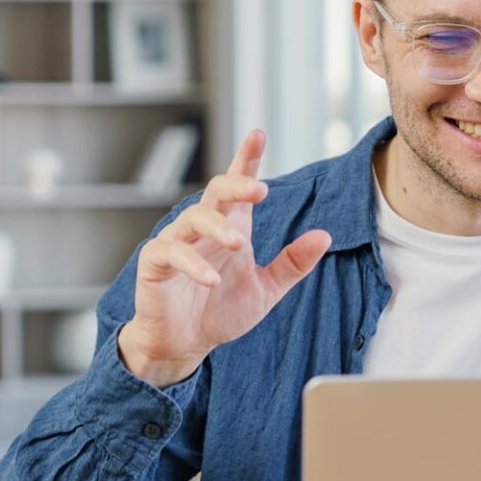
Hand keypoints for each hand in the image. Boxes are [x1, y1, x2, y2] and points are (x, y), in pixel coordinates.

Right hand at [117, 129, 331, 386]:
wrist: (185, 345)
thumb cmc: (221, 312)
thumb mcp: (266, 290)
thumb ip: (293, 263)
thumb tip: (325, 235)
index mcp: (231, 227)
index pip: (238, 186)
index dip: (247, 159)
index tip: (258, 134)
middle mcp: (203, 228)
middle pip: (216, 192)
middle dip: (237, 185)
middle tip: (261, 191)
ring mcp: (177, 242)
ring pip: (193, 218)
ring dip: (217, 228)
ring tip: (238, 245)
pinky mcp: (155, 263)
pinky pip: (172, 252)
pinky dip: (193, 264)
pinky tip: (212, 279)